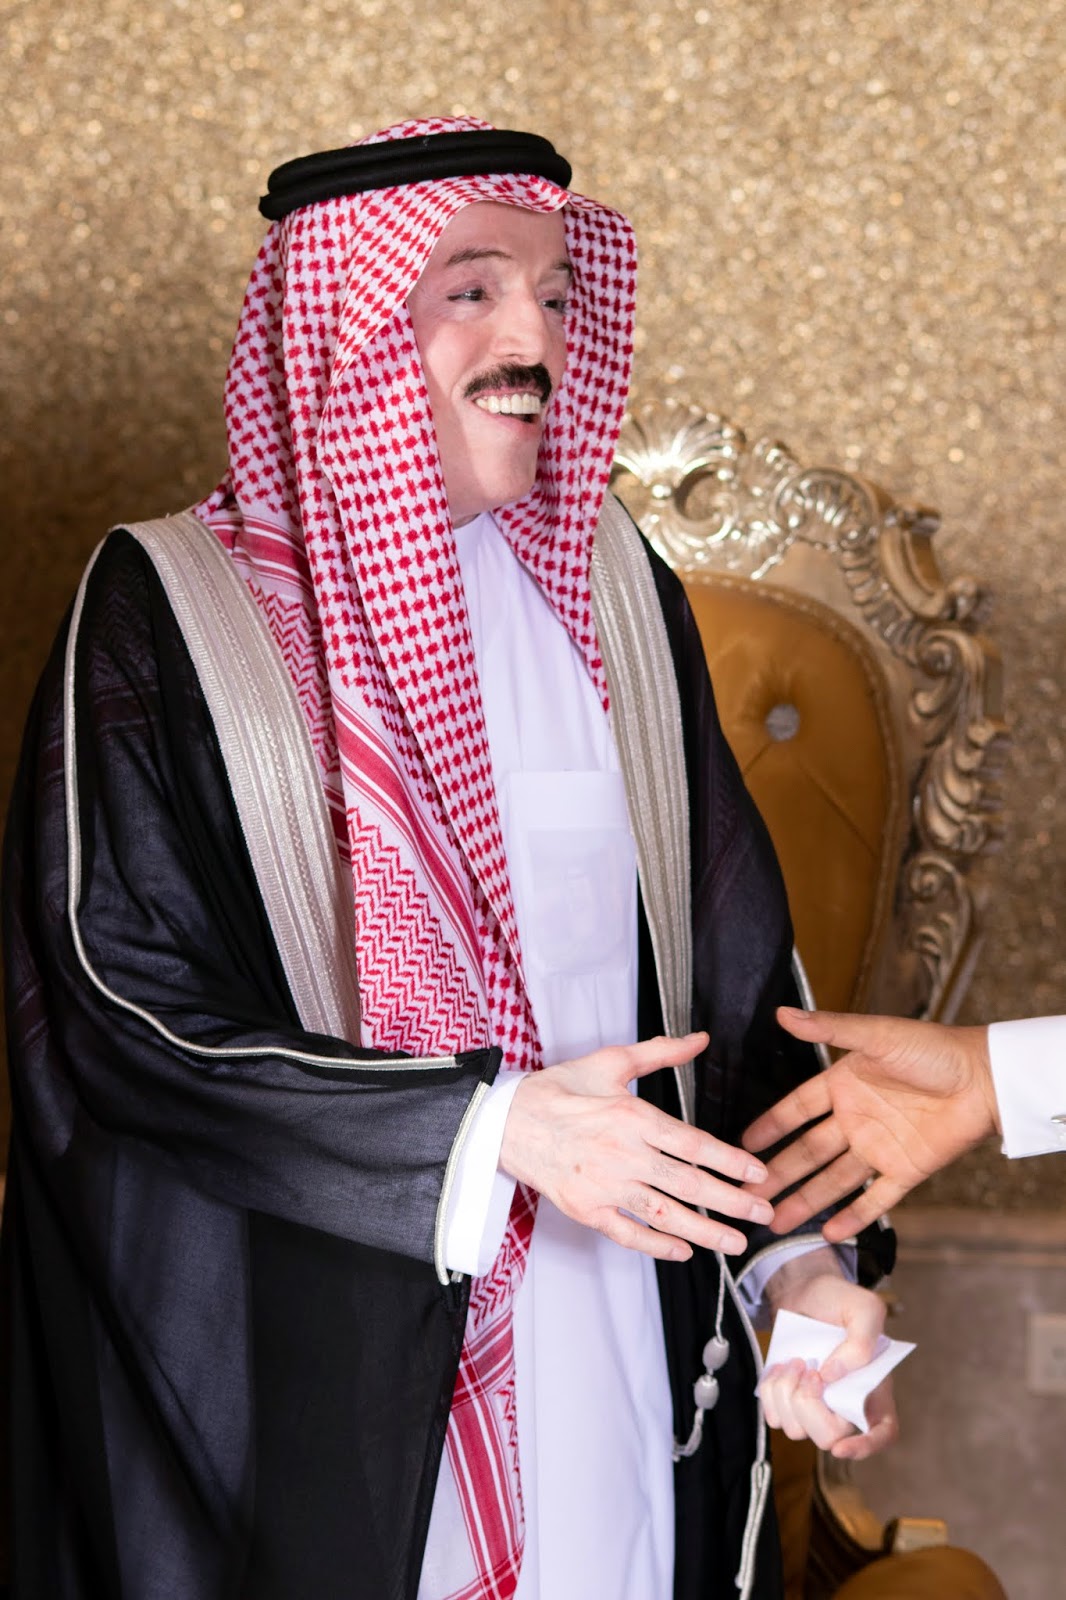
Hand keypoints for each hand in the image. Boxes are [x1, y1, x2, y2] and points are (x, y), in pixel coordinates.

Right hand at [500, 1031, 773, 1261]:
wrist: (507, 1120)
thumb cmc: (561, 1088)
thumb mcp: (611, 1061)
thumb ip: (660, 1052)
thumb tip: (701, 1039)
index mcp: (632, 1116)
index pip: (693, 1144)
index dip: (730, 1161)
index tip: (759, 1174)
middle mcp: (623, 1153)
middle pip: (687, 1183)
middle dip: (732, 1202)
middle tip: (764, 1213)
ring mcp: (603, 1185)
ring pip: (664, 1214)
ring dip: (705, 1231)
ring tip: (736, 1242)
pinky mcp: (585, 1209)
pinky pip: (627, 1233)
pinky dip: (657, 1245)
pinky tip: (683, 1252)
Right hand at [741, 1007, 999, 1239]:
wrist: (986, 1078)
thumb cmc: (932, 1049)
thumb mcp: (876, 1035)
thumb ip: (830, 1029)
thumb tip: (783, 1013)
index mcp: (844, 1086)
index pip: (797, 1110)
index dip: (770, 1125)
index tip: (742, 1142)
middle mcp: (856, 1119)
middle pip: (808, 1151)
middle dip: (779, 1173)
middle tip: (748, 1194)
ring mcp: (879, 1148)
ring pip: (834, 1180)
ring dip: (806, 1200)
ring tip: (775, 1221)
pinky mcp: (906, 1171)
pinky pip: (876, 1199)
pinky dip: (855, 1217)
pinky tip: (830, 1233)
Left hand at [759, 1263, 897, 1459]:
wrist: (806, 1290)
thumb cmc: (840, 1300)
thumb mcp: (865, 1309)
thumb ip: (860, 1343)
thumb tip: (831, 1377)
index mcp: (873, 1389)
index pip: (882, 1434)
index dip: (864, 1447)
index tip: (840, 1447)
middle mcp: (846, 1405)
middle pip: (829, 1437)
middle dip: (810, 1405)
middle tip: (809, 1370)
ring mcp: (816, 1406)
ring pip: (797, 1430)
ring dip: (788, 1392)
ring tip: (796, 1361)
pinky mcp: (789, 1401)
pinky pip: (774, 1416)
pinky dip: (771, 1391)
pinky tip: (781, 1368)